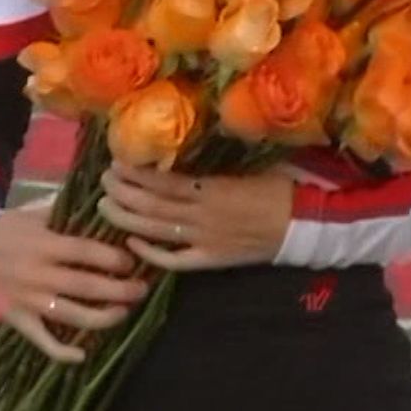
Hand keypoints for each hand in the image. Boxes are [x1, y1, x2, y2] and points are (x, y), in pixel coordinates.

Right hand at [0, 201, 147, 364]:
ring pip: (71, 316)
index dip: (114, 259)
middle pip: (86, 286)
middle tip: (140, 290)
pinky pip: (41, 340)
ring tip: (123, 313)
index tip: (132, 262)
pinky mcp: (17, 319)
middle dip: (119, 291)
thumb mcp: (39, 213)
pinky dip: (62, 352)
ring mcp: (27, 300)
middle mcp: (37, 274)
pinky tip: (84, 354)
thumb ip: (70, 214)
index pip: (86, 252)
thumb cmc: (13, 227)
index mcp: (44, 244)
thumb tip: (110, 210)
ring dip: (103, 318)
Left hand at [98, 163, 294, 271]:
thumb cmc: (281, 188)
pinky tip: (133, 243)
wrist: (307, 224)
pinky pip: (176, 260)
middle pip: (153, 206)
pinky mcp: (212, 260)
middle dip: (124, 194)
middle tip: (103, 181)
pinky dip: (152, 254)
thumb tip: (182, 150)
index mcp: (213, 189)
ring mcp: (206, 241)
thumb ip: (213, 166)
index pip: (164, 183)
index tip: (116, 163)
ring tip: (105, 206)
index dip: (137, 175)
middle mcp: (204, 216)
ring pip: (158, 231)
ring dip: (128, 219)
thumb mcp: (248, 167)